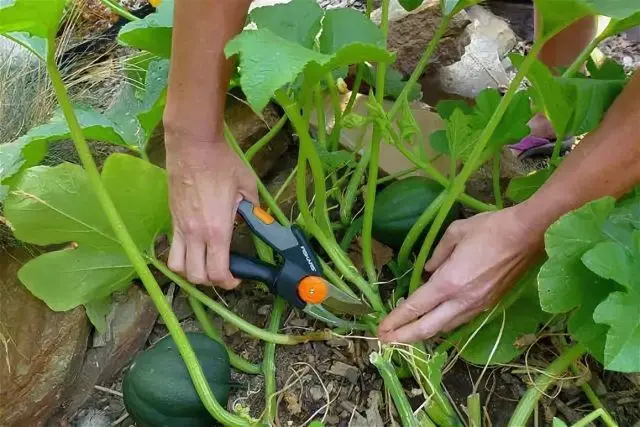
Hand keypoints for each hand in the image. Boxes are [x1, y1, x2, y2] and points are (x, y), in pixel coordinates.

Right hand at [165, 135, 257, 288]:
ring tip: (205, 263)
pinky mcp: (171, 218)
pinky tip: (195, 247)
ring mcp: (180, 227)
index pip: (218, 272)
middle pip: (195, 276)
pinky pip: (172, 248)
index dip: (229, 282)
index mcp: (216, 230)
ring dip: (191, 272)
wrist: (193, 145)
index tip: (237, 278)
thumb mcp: (247, 187)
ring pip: (177, 267)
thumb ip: (252, 210)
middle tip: (223, 271)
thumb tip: (255, 221)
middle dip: (210, 281)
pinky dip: (181, 256)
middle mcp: (195, 234)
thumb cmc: (221, 163)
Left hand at [378, 206, 543, 342]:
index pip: (415, 307)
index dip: (396, 320)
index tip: (380, 329)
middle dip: (404, 338)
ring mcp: (477, 305)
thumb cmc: (491, 228)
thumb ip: (436, 254)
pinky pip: (460, 320)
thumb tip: (427, 271)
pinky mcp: (489, 305)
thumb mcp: (455, 232)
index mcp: (449, 282)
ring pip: (445, 328)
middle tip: (385, 342)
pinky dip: (443, 325)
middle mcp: (462, 300)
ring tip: (406, 336)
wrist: (528, 235)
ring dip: (424, 334)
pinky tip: (435, 322)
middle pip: (428, 327)